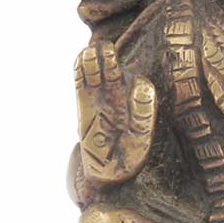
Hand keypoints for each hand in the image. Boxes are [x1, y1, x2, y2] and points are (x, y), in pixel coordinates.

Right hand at [74, 41, 155, 186]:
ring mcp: (101, 103)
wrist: (106, 174)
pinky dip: (81, 72)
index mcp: (138, 108)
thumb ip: (142, 115)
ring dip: (95, 63)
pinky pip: (82, 85)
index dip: (138, 87)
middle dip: (111, 63)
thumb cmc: (128, 159)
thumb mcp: (139, 140)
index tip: (138, 84)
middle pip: (116, 76)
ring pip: (98, 77)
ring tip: (92, 50)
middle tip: (106, 48)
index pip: (140, 90)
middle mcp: (120, 102)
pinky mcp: (85, 107)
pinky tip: (81, 58)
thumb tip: (143, 87)